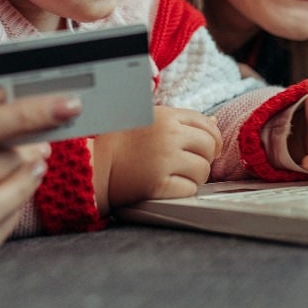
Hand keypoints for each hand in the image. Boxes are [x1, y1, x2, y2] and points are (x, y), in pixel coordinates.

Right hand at [92, 106, 221, 212]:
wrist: (94, 164)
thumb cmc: (121, 141)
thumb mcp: (150, 119)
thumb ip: (181, 120)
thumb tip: (214, 123)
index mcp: (167, 116)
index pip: (206, 125)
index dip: (213, 138)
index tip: (209, 149)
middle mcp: (169, 136)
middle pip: (209, 147)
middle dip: (205, 158)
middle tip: (191, 164)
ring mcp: (164, 160)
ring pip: (203, 170)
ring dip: (195, 176)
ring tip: (178, 175)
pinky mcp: (159, 184)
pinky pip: (190, 189)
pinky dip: (184, 190)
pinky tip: (170, 186)